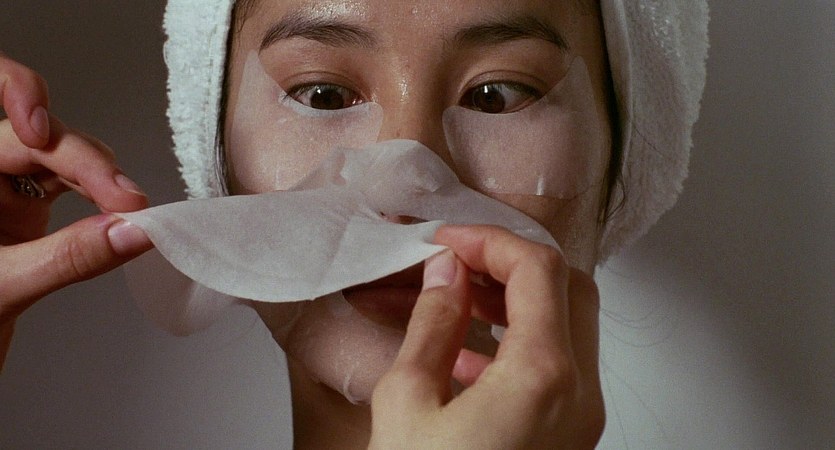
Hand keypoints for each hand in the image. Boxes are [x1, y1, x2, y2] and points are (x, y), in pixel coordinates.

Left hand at [0, 52, 152, 369]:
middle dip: (85, 161)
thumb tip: (133, 231)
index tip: (46, 130)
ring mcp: (1, 191)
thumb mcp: (5, 288)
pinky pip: (68, 184)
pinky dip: (99, 195)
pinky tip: (118, 212)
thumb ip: (70, 258)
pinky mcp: (24, 209)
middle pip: (38, 137)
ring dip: (98, 177)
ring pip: (60, 156)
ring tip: (129, 210)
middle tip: (127, 201)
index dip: (17, 95)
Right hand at [370, 225, 603, 448]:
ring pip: (567, 329)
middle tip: (461, 260)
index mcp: (543, 377)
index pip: (538, 269)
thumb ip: (432, 326)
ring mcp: (580, 421)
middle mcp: (580, 396)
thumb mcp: (406, 404)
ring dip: (517, 302)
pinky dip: (521, 345)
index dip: (490, 242)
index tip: (450, 241)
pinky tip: (467, 354)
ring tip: (458, 300)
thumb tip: (446, 274)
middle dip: (512, 264)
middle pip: (569, 290)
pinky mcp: (568, 439)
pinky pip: (557, 372)